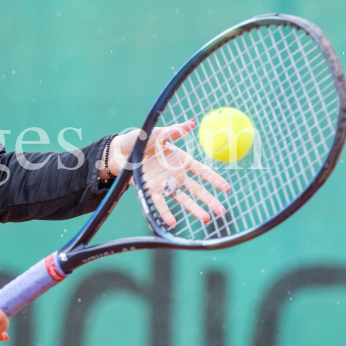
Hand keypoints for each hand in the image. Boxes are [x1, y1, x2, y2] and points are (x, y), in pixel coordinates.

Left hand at [105, 120, 230, 227]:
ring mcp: (164, 184)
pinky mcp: (150, 190)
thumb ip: (174, 131)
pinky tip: (173, 222)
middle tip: (221, 212)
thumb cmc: (139, 141)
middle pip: (197, 190)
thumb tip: (191, 123)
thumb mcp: (157, 134)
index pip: (202, 172)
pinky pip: (160, 203)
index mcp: (181, 161)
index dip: (214, 180)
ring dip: (194, 209)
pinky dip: (165, 212)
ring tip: (206, 220)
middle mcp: (176, 175)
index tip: (227, 189)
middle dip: (210, 201)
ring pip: (183, 199)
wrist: (119, 151)